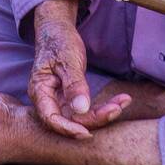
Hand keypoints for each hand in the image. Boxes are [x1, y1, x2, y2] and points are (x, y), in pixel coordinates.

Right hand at [28, 0, 130, 138]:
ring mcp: (60, 100)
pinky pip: (87, 108)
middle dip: (95, 118)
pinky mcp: (71, 99)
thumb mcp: (68, 60)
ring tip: (124, 101)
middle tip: (117, 109)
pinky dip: (103, 106)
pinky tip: (121, 100)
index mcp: (40, 91)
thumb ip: (74, 84)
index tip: (87, 133)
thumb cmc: (59, 42)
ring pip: (82, 116)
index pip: (51, 118)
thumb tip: (81, 109)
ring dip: (103, 112)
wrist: (58, 31)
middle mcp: (48, 100)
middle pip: (70, 119)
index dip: (68, 129)